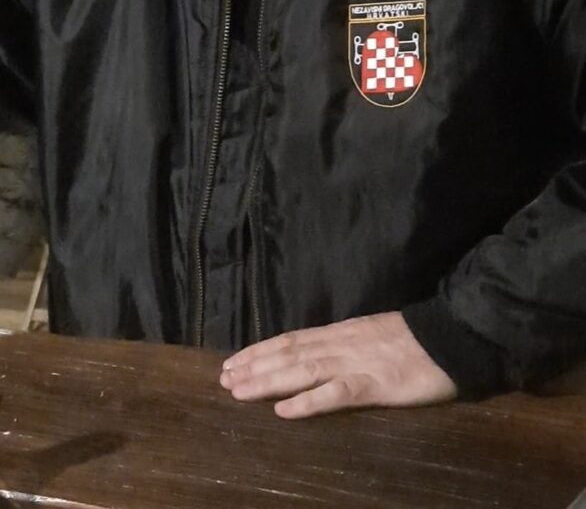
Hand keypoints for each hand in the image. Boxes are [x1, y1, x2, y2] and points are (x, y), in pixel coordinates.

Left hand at [219, 311, 456, 417]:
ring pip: (303, 370)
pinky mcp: (376, 385)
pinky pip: (337, 394)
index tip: (232, 362)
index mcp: (341, 332)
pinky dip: (308, 402)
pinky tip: (285, 411)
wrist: (452, 337)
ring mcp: (357, 363)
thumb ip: (344, 344)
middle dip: (254, 367)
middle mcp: (341, 343)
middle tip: (222, 379)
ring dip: (268, 381)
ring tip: (238, 391)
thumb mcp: (371, 334)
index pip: (292, 339)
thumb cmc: (415, 340)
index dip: (260, 351)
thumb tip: (314, 353)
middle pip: (289, 354)